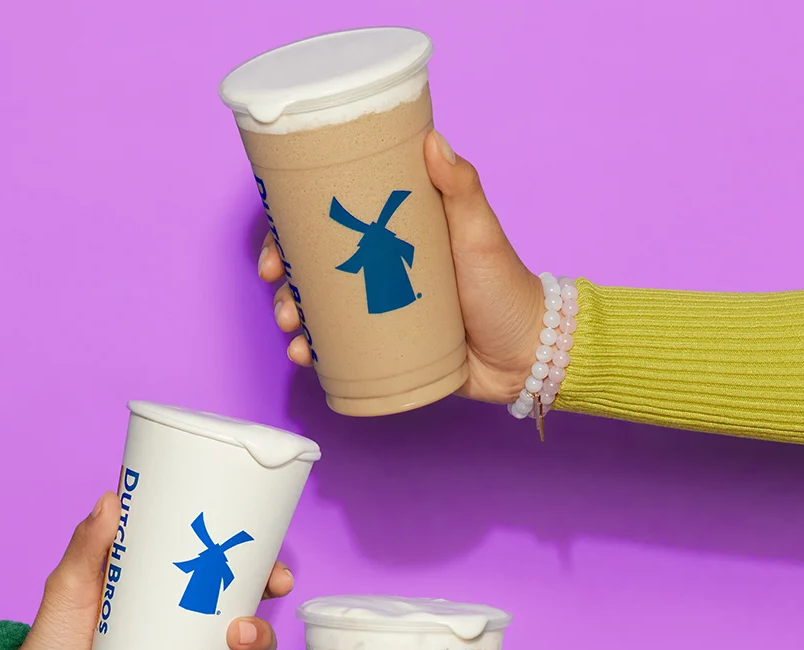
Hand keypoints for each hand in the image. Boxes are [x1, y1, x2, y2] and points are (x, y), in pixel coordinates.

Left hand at [0, 492, 292, 649]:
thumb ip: (89, 546)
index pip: (229, 590)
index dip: (260, 578)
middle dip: (262, 622)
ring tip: (231, 646)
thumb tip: (113, 496)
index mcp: (173, 612)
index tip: (273, 569)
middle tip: (245, 617)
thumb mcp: (68, 590)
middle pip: (247, 631)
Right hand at [259, 130, 545, 404]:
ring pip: (320, 309)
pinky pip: (340, 350)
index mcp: (396, 235)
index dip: (295, 228)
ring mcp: (379, 310)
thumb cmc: (506, 287)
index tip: (277, 240)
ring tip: (293, 329)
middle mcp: (380, 269)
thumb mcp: (480, 233)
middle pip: (316, 266)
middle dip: (286, 277)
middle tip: (278, 286)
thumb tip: (432, 140)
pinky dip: (316, 352)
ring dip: (293, 315)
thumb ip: (461, 188)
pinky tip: (305, 355)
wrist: (526, 355)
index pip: (335, 222)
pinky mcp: (385, 349)